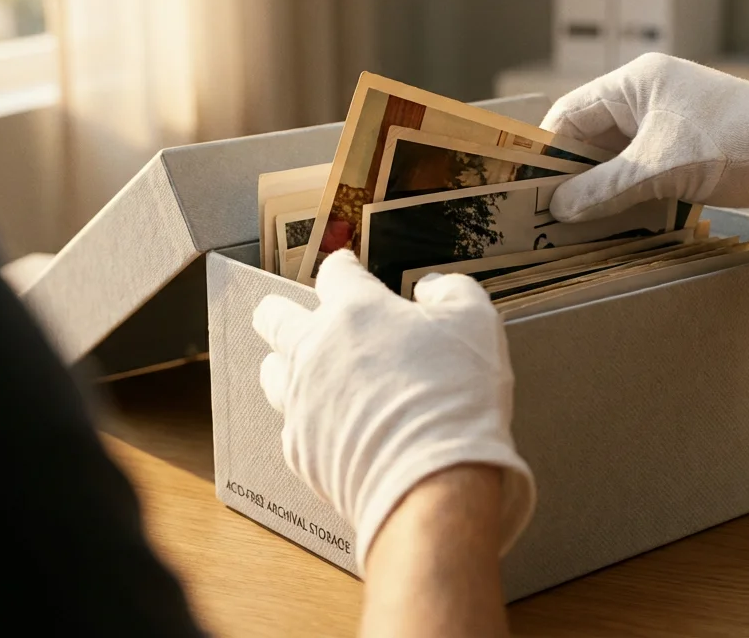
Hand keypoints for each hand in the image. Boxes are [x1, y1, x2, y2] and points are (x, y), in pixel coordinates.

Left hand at [252, 250, 535, 568]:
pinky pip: (291, 425)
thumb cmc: (454, 399)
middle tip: (296, 314)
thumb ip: (452, 291)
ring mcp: (302, 401)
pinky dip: (307, 421)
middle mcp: (316, 350)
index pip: (335, 272)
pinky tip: (327, 426)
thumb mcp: (477, 321)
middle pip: (275, 317)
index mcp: (356, 311)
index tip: (348, 269)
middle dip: (282, 310)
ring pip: (272, 371)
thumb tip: (432, 288)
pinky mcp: (300, 448)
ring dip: (285, 365)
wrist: (432, 481)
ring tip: (302, 370)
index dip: (343, 267)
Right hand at [539, 52, 748, 226]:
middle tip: (546, 214)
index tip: (526, 188)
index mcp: (637, 82)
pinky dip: (630, 193)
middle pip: (593, 136)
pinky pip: (646, 170)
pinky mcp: (692, 148)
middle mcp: (651, 95)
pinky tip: (617, 221)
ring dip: (602, 189)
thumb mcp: (657, 169)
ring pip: (620, 157)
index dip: (546, 151)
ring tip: (576, 224)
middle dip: (573, 175)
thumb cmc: (732, 145)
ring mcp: (673, 121)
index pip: (572, 113)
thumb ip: (603, 189)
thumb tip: (560, 208)